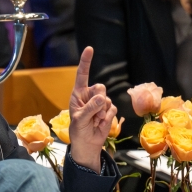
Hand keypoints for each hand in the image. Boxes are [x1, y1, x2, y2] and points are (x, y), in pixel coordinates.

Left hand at [68, 46, 117, 171]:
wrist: (88, 143)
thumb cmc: (78, 130)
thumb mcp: (80, 119)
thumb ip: (90, 107)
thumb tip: (101, 98)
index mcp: (79, 93)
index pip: (82, 74)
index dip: (86, 62)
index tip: (89, 49)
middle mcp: (90, 95)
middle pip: (100, 87)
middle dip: (98, 100)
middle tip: (93, 113)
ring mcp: (100, 102)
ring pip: (107, 99)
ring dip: (101, 112)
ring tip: (94, 120)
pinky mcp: (108, 110)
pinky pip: (112, 108)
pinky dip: (107, 117)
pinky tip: (100, 123)